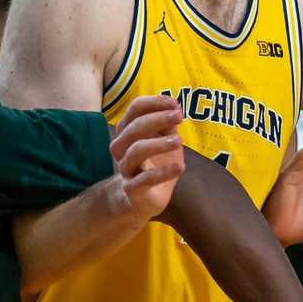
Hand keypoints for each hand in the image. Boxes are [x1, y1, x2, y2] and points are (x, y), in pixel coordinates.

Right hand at [108, 95, 184, 221]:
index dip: (153, 103)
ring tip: (179, 141)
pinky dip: (163, 173)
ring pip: (135, 152)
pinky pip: (145, 180)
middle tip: (179, 116)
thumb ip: (167, 123)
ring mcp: (126, 169)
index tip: (174, 102)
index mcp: (128, 132)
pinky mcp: (132, 189)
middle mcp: (122, 148)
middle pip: (133, 128)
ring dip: (158, 144)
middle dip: (156, 119)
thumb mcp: (164, 140)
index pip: (134, 110)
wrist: (144, 198)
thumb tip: (175, 104)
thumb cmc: (155, 164)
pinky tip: (180, 167)